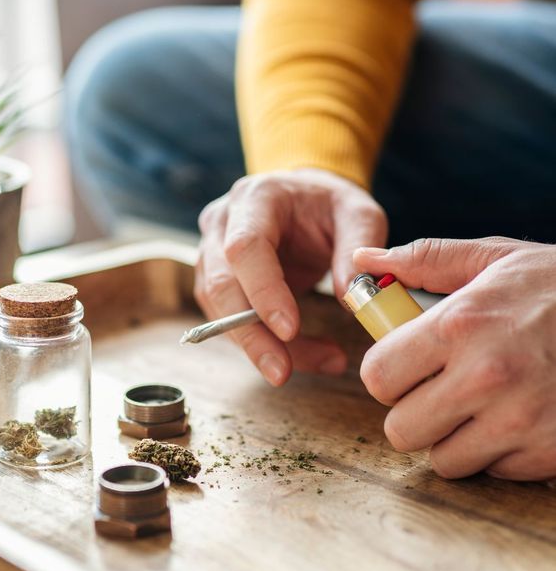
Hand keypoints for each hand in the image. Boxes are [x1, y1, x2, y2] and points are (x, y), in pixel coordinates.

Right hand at [195, 169, 386, 385]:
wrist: (304, 198)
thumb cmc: (329, 204)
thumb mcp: (358, 213)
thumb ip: (358, 247)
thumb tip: (350, 300)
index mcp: (256, 199)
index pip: (245, 248)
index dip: (263, 291)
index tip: (290, 330)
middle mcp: (222, 224)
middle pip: (220, 285)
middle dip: (251, 335)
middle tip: (282, 372)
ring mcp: (211, 252)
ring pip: (220, 311)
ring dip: (261, 346)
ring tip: (320, 360)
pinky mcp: (214, 279)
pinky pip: (229, 320)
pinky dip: (263, 344)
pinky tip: (301, 355)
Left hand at [354, 237, 555, 480]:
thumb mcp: (493, 258)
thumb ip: (423, 260)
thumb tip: (362, 260)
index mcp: (460, 326)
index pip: (377, 376)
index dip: (384, 375)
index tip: (403, 367)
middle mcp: (486, 378)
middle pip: (401, 430)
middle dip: (411, 412)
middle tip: (436, 390)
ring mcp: (522, 422)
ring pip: (443, 460)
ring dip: (452, 437)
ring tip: (477, 405)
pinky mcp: (551, 453)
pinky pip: (494, 471)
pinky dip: (497, 452)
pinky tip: (517, 417)